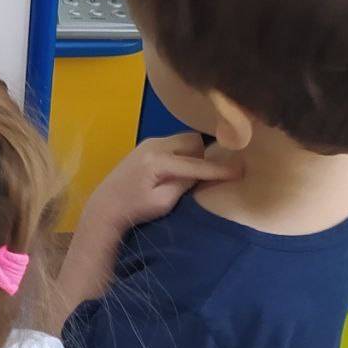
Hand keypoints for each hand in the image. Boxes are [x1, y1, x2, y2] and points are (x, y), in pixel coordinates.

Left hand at [85, 133, 240, 233]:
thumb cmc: (134, 208)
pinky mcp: (146, 145)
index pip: (196, 164)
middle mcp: (153, 145)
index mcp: (157, 161)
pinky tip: (181, 168)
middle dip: (205, 155)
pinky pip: (174, 143)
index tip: (241, 170)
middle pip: (192, 141)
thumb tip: (203, 172)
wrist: (106, 204)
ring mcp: (149, 142)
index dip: (219, 169)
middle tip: (210, 173)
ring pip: (184, 140)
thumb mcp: (163, 202)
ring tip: (194, 173)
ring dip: (194, 153)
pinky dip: (183, 152)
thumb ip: (185, 184)